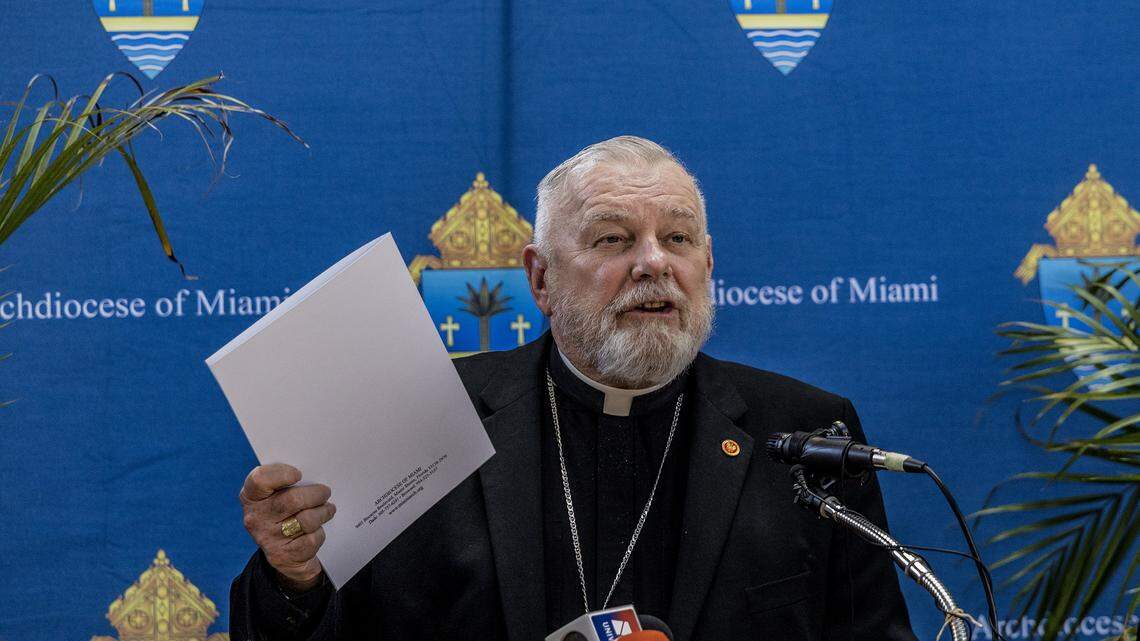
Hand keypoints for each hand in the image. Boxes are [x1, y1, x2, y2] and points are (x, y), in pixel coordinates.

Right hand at [239, 463, 335, 591]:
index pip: (259, 480)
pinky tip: (317, 530)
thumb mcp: (276, 495)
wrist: (284, 553)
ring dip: (323, 512)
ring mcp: (268, 538)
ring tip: (328, 509)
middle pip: (292, 500)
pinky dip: (319, 533)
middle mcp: (255, 518)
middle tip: (325, 492)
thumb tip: (314, 472)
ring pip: (306, 520)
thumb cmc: (284, 513)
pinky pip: (311, 539)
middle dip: (315, 494)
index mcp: (251, 496)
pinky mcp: (283, 555)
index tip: (298, 474)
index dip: (281, 474)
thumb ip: (287, 482)